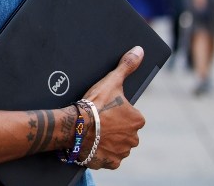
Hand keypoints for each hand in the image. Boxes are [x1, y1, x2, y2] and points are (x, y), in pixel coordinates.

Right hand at [78, 46, 145, 169]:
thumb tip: (140, 50)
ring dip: (108, 140)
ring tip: (93, 132)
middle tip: (98, 120)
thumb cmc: (93, 104)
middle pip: (124, 132)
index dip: (116, 112)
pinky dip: (102, 153)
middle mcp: (134, 138)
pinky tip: (92, 144)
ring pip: (117, 144)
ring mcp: (122, 152)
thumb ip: (127, 66)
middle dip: (113, 128)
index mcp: (137, 120)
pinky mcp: (110, 163)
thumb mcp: (111, 81)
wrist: (74, 126)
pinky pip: (109, 158)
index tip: (104, 110)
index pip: (130, 116)